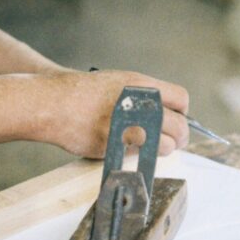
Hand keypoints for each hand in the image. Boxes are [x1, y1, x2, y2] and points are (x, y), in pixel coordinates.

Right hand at [33, 70, 189, 157]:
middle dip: (180, 136)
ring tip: (149, 144)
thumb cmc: (85, 93)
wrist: (56, 103)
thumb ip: (146, 97)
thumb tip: (168, 115)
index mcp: (143, 86)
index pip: (182, 100)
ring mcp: (131, 128)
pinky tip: (127, 146)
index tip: (177, 118)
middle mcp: (141, 106)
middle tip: (175, 140)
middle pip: (180, 126)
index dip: (182, 112)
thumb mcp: (121, 82)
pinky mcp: (120, 148)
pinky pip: (143, 157)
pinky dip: (141, 156)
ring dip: (162, 149)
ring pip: (166, 146)